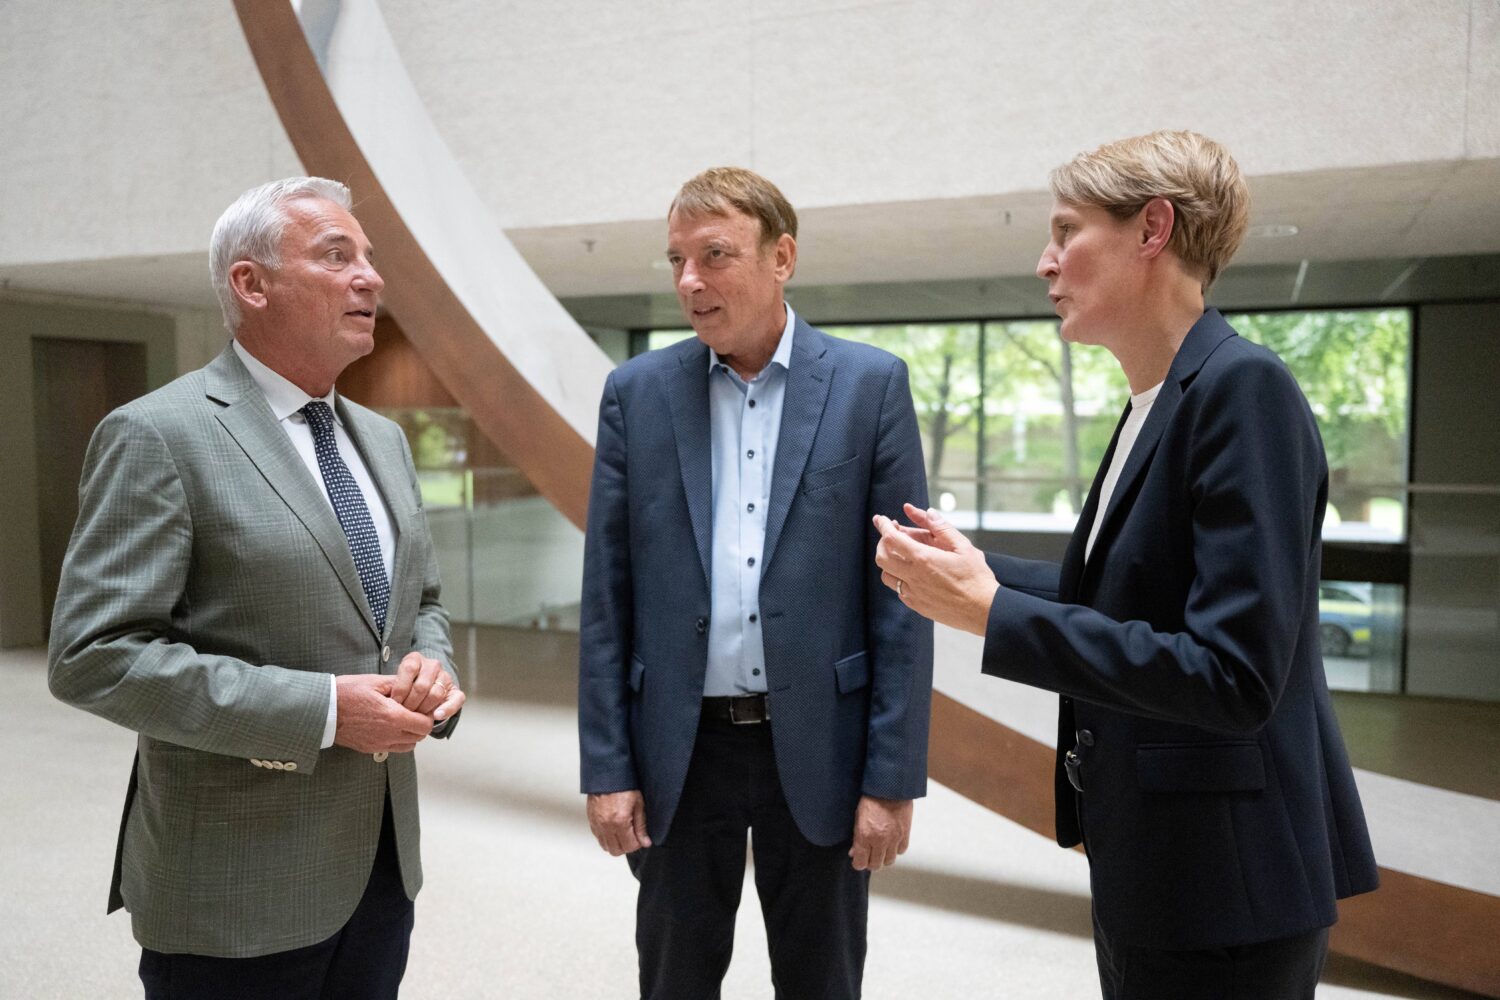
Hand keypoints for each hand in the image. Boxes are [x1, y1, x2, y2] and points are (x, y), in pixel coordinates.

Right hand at [333, 674, 433, 753]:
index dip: (428, 715)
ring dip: (411, 734)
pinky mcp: (368, 748)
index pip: (425, 725)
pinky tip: (390, 726)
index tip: (423, 705)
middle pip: (419, 737)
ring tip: (403, 719)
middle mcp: (388, 734)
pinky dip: (397, 740)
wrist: (321, 710)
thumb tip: (413, 685)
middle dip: (421, 724)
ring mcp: (378, 744)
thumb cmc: (345, 693)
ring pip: (408, 746)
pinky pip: (392, 748)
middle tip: (415, 711)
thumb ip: (397, 684)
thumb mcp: (374, 682)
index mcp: (392, 716)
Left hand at [391, 652, 464, 722]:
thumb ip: (393, 687)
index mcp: (416, 659)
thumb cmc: (402, 690)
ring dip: (424, 708)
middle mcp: (432, 665)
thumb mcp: (394, 683)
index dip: (400, 688)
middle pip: (422, 685)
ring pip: (436, 693)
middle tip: (404, 713)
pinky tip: (437, 716)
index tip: (394, 702)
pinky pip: (455, 700)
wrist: (419, 693)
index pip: (409, 668)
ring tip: (415, 717)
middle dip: (411, 703)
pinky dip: (446, 709)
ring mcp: (445, 678)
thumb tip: (390, 701)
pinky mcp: (455, 692)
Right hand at [587, 790, 651, 855]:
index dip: (637, 844)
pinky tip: (613, 828)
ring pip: (606, 847)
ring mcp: (597, 824)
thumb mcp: (638, 804)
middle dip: (626, 846)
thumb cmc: (623, 785)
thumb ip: (641, 826)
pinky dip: (606, 838)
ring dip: (616, 844)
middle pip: (616, 851)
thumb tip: (645, 842)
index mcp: (619, 821)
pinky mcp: (591, 821)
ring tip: (623, 832)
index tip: (640, 837)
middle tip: (632, 836)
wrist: (607, 774)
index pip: (629, 846)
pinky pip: (598, 838)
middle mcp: (606, 826)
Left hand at [849, 796, 912, 870]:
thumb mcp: (857, 817)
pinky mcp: (905, 834)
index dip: (858, 863)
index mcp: (864, 835)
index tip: (858, 859)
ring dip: (884, 857)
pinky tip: (891, 842)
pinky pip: (901, 851)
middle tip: (869, 855)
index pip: (860, 863)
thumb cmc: (871, 799)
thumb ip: (856, 838)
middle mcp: (879, 840)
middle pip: (875, 865)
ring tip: (880, 849)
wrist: (890, 787)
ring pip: (889, 861)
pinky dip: (896, 849)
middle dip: (870, 862)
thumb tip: (853, 852)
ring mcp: (893, 839)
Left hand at [873, 503, 999, 635]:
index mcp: (924, 559)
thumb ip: (943, 528)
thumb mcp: (964, 547)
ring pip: (886, 575)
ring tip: (900, 554)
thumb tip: (929, 513)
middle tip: (890, 536)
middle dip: (882, 543)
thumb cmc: (976, 579)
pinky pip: (898, 590)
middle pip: (881, 557)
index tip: (882, 520)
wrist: (983, 611)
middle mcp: (914, 576)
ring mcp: (913, 593)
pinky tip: (912, 573)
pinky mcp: (917, 606)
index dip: (884, 526)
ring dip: (888, 562)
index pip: (892, 539)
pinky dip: (899, 578)